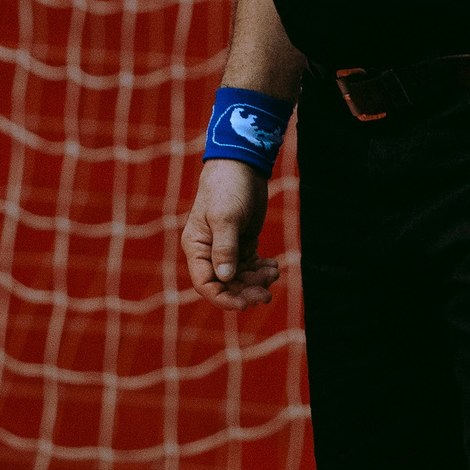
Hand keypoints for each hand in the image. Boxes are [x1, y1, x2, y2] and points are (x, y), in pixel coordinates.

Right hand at [182, 159, 281, 309]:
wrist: (243, 164)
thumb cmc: (227, 188)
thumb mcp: (226, 217)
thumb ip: (225, 248)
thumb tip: (226, 278)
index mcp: (197, 247)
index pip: (205, 283)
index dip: (223, 298)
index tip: (243, 304)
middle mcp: (209, 251)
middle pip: (225, 284)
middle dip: (245, 292)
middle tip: (266, 295)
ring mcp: (226, 248)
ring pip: (240, 277)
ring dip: (257, 281)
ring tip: (273, 273)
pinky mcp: (242, 242)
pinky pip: (250, 265)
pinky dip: (261, 269)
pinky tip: (273, 266)